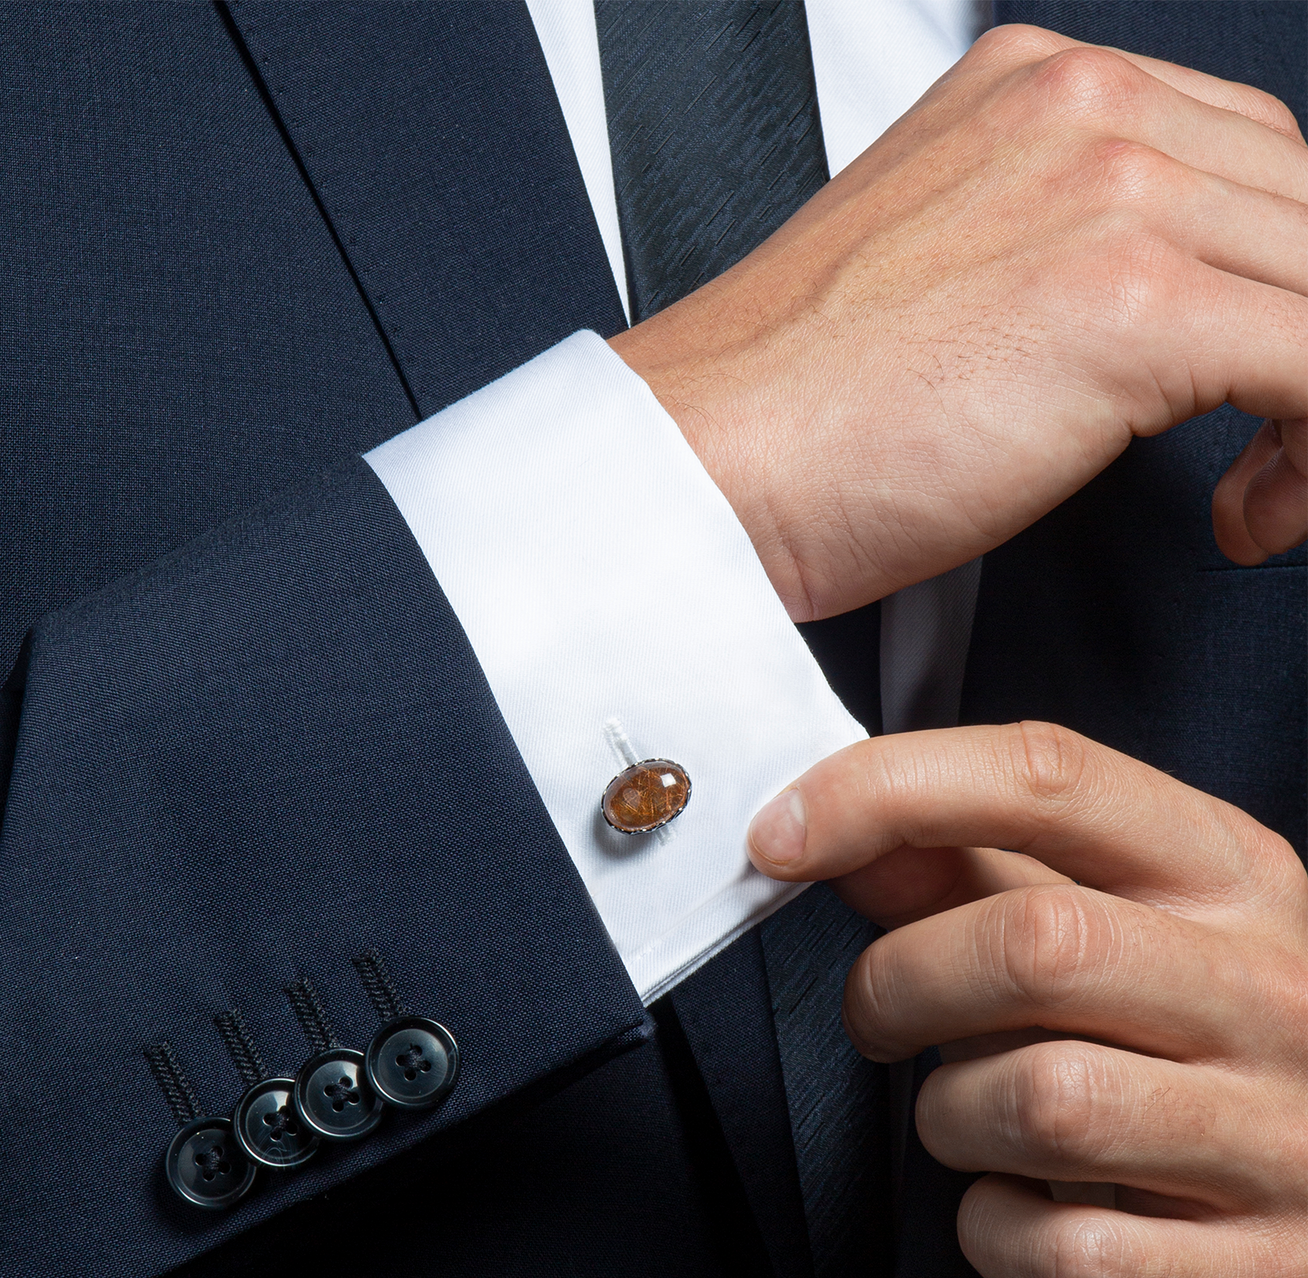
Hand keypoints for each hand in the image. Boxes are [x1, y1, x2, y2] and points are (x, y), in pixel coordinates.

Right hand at [610, 25, 1307, 622]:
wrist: (699, 470)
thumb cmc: (787, 410)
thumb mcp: (937, 279)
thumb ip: (1051, 253)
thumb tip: (1157, 331)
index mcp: (1032, 92)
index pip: (1241, 164)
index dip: (1270, 285)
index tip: (1246, 381)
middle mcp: (1080, 110)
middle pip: (1300, 215)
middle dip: (1301, 342)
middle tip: (1255, 456)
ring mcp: (1108, 194)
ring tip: (1250, 496)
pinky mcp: (1127, 305)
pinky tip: (1248, 515)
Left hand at [747, 723, 1307, 1277]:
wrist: (1298, 1231)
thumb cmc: (1162, 1056)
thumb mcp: (1081, 936)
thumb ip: (958, 875)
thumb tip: (836, 830)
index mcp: (1226, 871)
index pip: (1045, 775)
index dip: (886, 789)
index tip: (778, 837)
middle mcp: (1271, 988)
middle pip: (1033, 942)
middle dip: (900, 984)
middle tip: (881, 1016)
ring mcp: (1284, 1138)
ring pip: (1043, 1101)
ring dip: (950, 1117)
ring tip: (972, 1120)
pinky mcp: (1263, 1275)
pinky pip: (1063, 1252)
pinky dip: (996, 1234)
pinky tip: (1021, 1210)